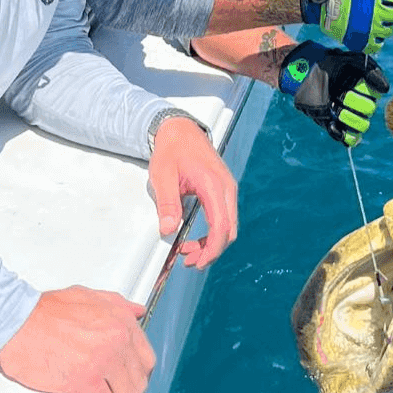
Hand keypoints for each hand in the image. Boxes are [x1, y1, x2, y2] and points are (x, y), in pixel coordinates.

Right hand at [0, 286, 154, 392]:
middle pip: (138, 383)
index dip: (139, 379)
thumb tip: (138, 313)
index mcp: (122, 322)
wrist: (18, 321)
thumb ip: (119, 304)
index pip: (146, 360)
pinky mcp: (85, 381)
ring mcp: (105, 362)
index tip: (128, 388)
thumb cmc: (47, 310)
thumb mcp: (90, 295)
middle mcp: (120, 341)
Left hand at [148, 116, 237, 267]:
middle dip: (211, 251)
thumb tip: (169, 229)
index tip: (197, 262)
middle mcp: (226, 187)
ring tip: (188, 252)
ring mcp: (227, 188)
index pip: (221, 226)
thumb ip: (168, 203)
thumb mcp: (163, 175)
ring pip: (228, 225)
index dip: (212, 249)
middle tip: (188, 260)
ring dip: (212, 243)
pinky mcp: (223, 190)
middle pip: (229, 229)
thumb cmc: (172, 149)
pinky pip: (224, 217)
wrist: (181, 130)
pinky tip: (197, 238)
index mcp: (214, 184)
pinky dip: (213, 232)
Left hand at [279, 40, 389, 146]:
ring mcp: (351, 117)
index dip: (364, 89)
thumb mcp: (351, 60)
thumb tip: (385, 89)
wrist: (306, 74)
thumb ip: (371, 70)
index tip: (350, 80)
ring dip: (348, 117)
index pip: (376, 94)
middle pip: (370, 109)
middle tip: (338, 94)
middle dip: (353, 101)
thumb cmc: (330, 65)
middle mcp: (362, 103)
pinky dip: (343, 135)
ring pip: (363, 125)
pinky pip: (350, 140)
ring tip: (334, 107)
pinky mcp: (339, 128)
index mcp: (368, 88)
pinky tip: (332, 124)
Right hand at [299, 0, 392, 54]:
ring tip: (374, 19)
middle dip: (392, 10)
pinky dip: (376, 40)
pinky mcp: (357, 40)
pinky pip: (376, 46)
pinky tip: (370, 32)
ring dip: (384, 25)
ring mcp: (365, 27)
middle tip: (381, 8)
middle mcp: (372, 11)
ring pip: (388, 31)